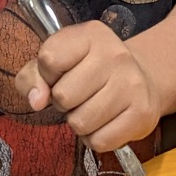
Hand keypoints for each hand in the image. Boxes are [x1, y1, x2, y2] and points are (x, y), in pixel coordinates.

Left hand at [15, 21, 161, 151]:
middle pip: (63, 96)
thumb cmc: (89, 71)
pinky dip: (96, 138)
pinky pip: (100, 141)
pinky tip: (105, 122)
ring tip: (92, 107)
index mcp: (91, 34)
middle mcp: (116, 54)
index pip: (49, 59)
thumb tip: (36, 101)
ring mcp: (132, 84)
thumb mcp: (57, 62)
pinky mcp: (142, 113)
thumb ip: (32, 77)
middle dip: (64, 102)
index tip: (61, 73)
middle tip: (79, 95)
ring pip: (80, 123)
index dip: (47, 74)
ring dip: (79, 122)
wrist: (143, 78)